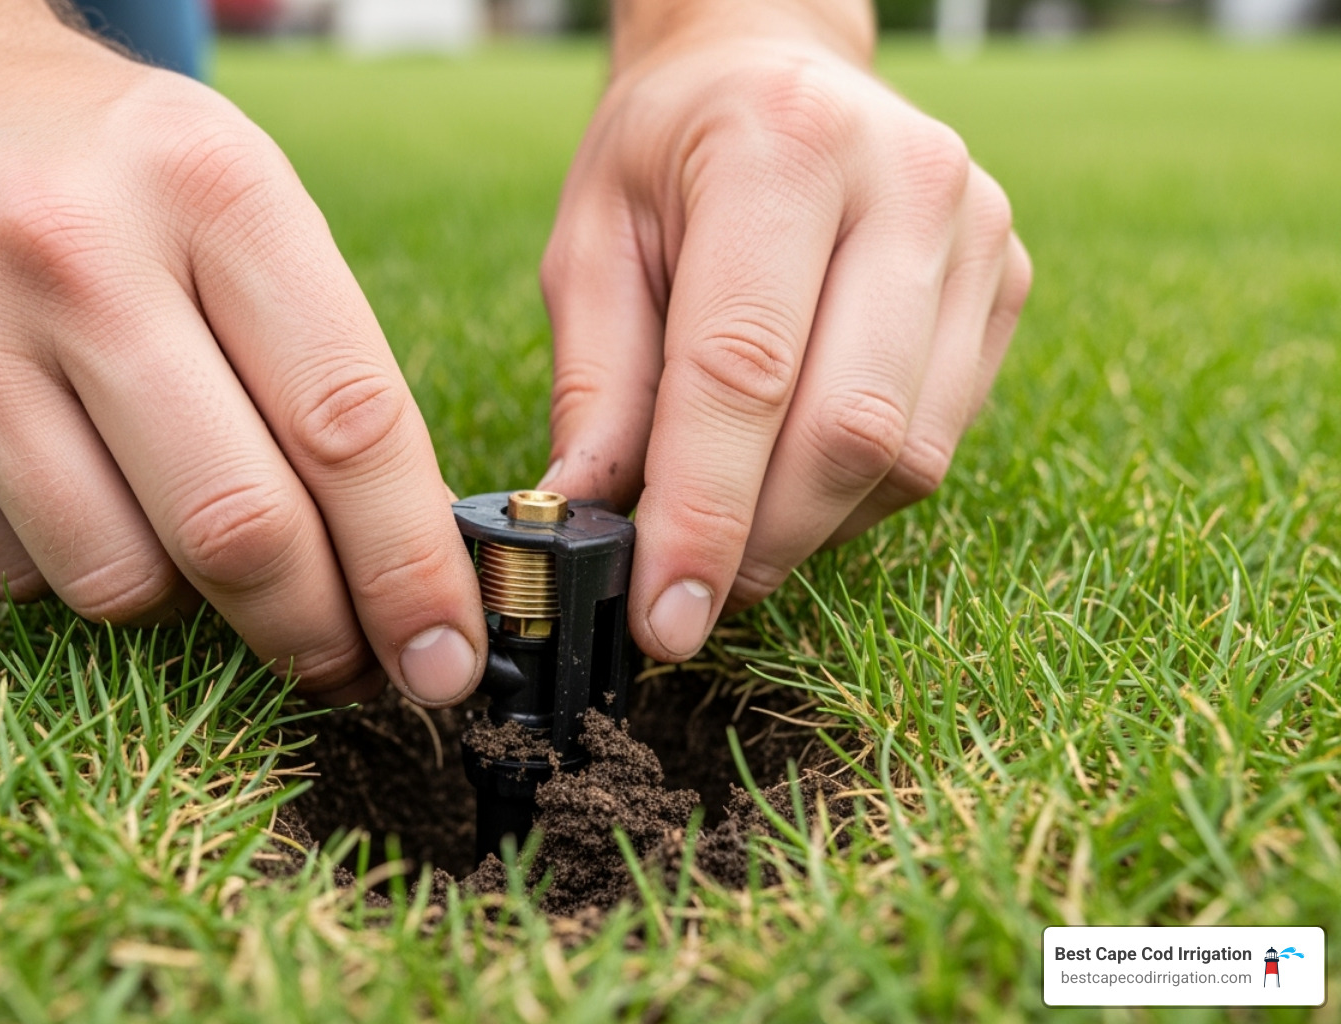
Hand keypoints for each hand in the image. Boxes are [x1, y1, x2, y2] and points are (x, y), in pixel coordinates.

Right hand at [0, 0, 485, 705]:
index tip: (446, 655)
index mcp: (215, 189)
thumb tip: (410, 570)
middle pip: (237, 526)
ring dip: (189, 603)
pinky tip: (86, 493)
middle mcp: (71, 249)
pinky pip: (14, 572)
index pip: (346, 424)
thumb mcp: (258, 216)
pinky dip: (76, 566)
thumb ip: (335, 378)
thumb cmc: (131, 180)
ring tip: (199, 538)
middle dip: (316, 631)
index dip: (410, 568)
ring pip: (118, 578)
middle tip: (349, 661)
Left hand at [538, 0, 1031, 660]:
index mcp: (782, 150)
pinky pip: (940, 441)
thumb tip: (587, 527)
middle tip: (689, 598)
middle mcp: (909, 184)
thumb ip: (595, 386)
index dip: (703, 511)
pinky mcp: (1007, 284)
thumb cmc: (668, 158)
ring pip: (909, 454)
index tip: (664, 617)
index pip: (746, 369)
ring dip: (809, 528)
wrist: (774, 72)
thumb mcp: (593, 243)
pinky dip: (856, 493)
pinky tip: (793, 472)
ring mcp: (978, 236)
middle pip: (850, 428)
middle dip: (762, 542)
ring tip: (732, 526)